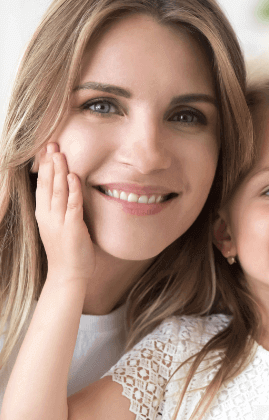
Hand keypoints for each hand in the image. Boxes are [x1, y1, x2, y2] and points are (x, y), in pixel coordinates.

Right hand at [35, 143, 94, 282]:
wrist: (68, 275)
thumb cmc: (68, 251)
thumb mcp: (60, 226)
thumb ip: (61, 210)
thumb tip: (68, 192)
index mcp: (44, 215)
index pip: (42, 186)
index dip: (45, 167)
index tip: (46, 149)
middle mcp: (48, 216)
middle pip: (47, 185)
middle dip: (50, 163)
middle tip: (52, 143)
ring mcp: (59, 222)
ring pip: (58, 191)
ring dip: (60, 171)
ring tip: (60, 153)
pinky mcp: (72, 228)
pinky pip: (73, 205)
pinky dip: (73, 189)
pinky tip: (74, 176)